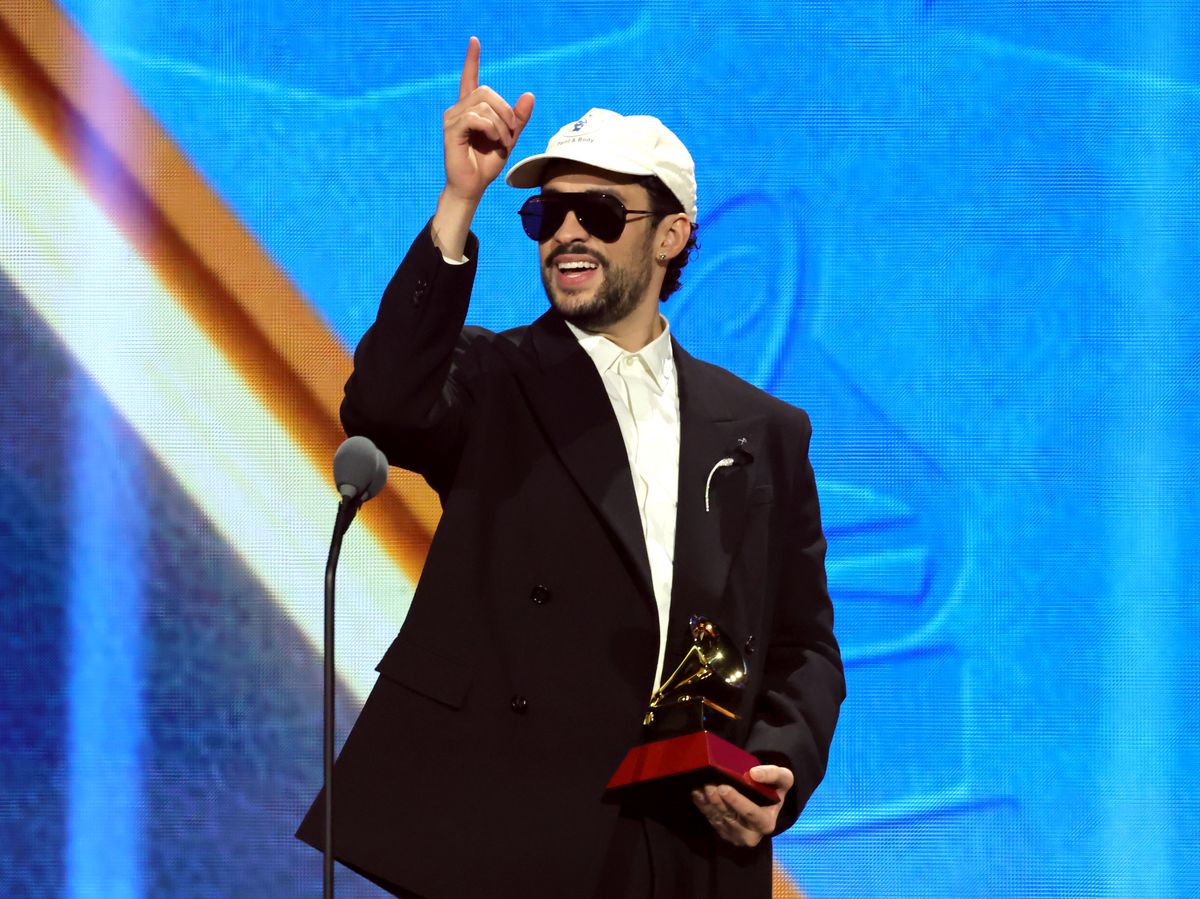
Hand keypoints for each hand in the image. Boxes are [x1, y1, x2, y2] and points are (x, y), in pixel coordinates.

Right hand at [442, 37, 534, 203]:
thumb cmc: (487, 163)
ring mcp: (453, 118)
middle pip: (486, 91)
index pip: (469, 77)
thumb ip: (518, 118)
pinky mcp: (451, 130)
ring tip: (502, 141)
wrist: (473, 186)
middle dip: (506, 111)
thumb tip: (529, 94)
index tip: (475, 41)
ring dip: (501, 124)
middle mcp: (459, 109)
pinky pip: (476, 118)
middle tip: (511, 133)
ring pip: (483, 105)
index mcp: (471, 109)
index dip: (472, 58)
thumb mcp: (509, 138)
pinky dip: (491, 129)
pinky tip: (494, 140)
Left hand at [691, 765, 792, 847]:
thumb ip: (773, 774)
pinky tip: (697, 793)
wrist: (766, 802)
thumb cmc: (774, 790)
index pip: (751, 814)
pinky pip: (710, 820)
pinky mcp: (723, 832)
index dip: (736, 801)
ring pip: (718, 819)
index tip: (724, 788)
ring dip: (708, 803)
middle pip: (730, 818)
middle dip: (718, 802)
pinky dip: (702, 806)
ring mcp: (734, 835)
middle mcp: (750, 835)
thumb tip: (754, 773)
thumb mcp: (783, 780)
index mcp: (766, 823)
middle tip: (709, 785)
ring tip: (701, 787)